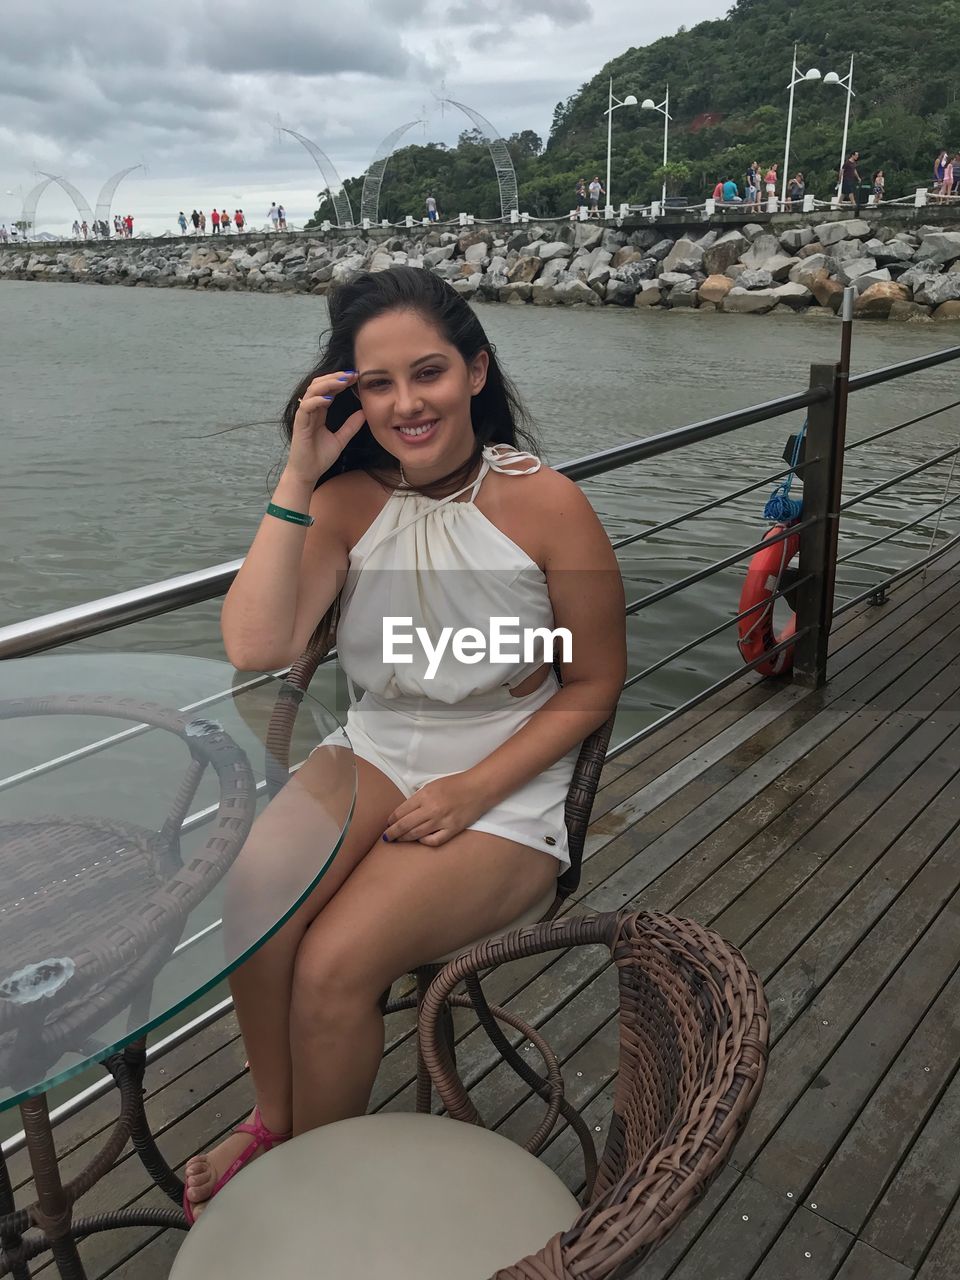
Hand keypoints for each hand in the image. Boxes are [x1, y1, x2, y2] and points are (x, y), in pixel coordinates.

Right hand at [286, 371, 366, 485]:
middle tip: (351, 374)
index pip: (329, 390)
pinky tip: (330, 399)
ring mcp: (304, 415)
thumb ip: (351, 426)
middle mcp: (311, 410)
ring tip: (343, 381)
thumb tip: (364, 413)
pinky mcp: (299, 423)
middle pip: (319, 384)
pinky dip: (317, 400)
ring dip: (327, 384)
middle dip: (335, 377)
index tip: (356, 377)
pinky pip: (306, 406)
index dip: (341, 381)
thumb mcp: (341, 439)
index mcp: (319, 412)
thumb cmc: (320, 457)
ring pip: (312, 391)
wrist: (308, 473)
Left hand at [382, 774, 490, 846]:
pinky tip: (421, 840)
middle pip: (405, 825)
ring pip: (416, 834)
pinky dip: (425, 842)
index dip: (391, 820)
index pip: (401, 811)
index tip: (388, 824)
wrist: (479, 787)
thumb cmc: (456, 784)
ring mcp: (442, 820)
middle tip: (387, 837)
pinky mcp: (453, 829)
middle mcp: (431, 808)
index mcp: (425, 795)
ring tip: (399, 840)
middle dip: (393, 833)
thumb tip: (405, 812)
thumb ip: (419, 798)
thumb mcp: (433, 785)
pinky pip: (434, 840)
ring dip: (405, 838)